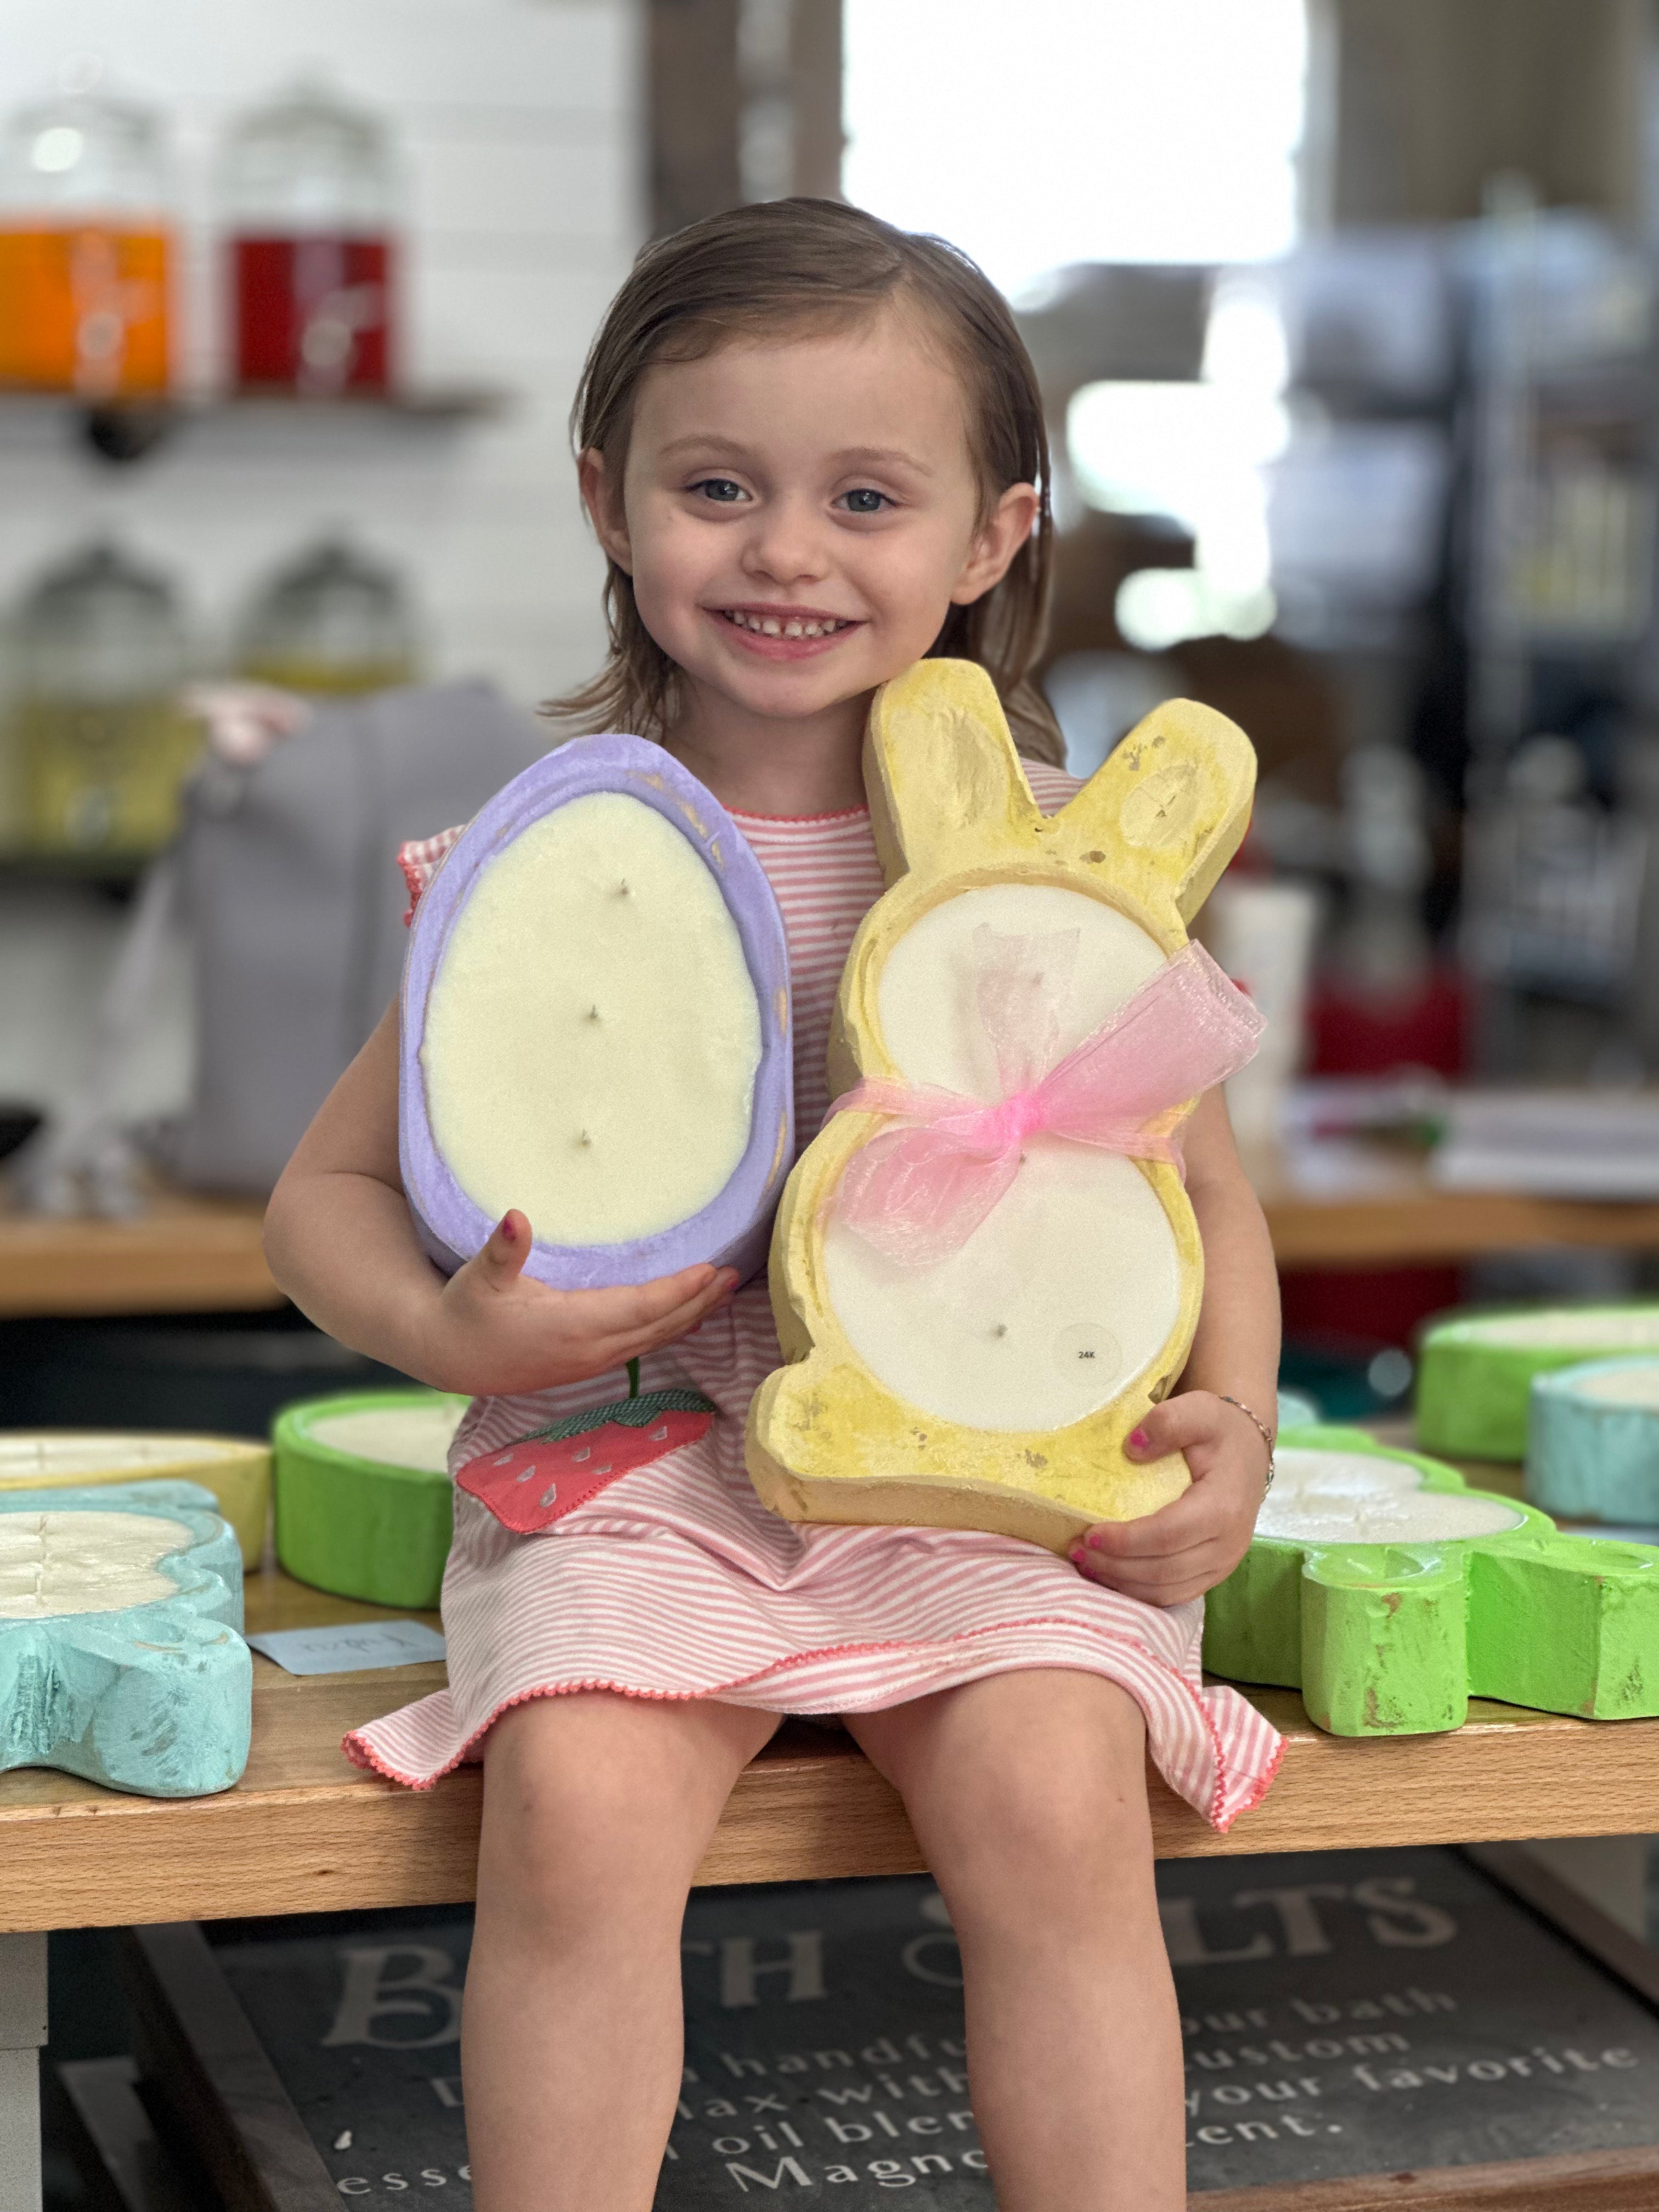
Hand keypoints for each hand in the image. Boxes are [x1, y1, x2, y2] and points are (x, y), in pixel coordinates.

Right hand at [418, 1209, 736, 1396]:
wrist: (450, 1357)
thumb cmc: (466, 1311)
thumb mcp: (479, 1278)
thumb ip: (502, 1250)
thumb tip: (515, 1218)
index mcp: (571, 1326)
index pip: (640, 1309)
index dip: (678, 1291)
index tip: (709, 1269)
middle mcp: (591, 1350)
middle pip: (659, 1326)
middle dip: (699, 1301)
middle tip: (734, 1273)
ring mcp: (592, 1361)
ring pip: (655, 1339)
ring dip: (691, 1315)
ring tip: (723, 1291)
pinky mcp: (589, 1364)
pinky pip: (642, 1345)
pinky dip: (670, 1328)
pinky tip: (687, 1317)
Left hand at [1070, 1391, 1271, 1607]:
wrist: (1247, 1451)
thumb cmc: (1219, 1431)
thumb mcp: (1199, 1410)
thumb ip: (1167, 1422)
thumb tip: (1131, 1449)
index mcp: (1223, 1506)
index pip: (1169, 1535)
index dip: (1126, 1540)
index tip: (1089, 1534)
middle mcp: (1229, 1543)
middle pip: (1164, 1570)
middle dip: (1114, 1566)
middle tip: (1076, 1550)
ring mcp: (1224, 1564)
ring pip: (1167, 1590)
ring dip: (1121, 1583)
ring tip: (1085, 1564)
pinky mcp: (1215, 1574)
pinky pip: (1174, 1595)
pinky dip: (1138, 1592)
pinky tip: (1110, 1575)